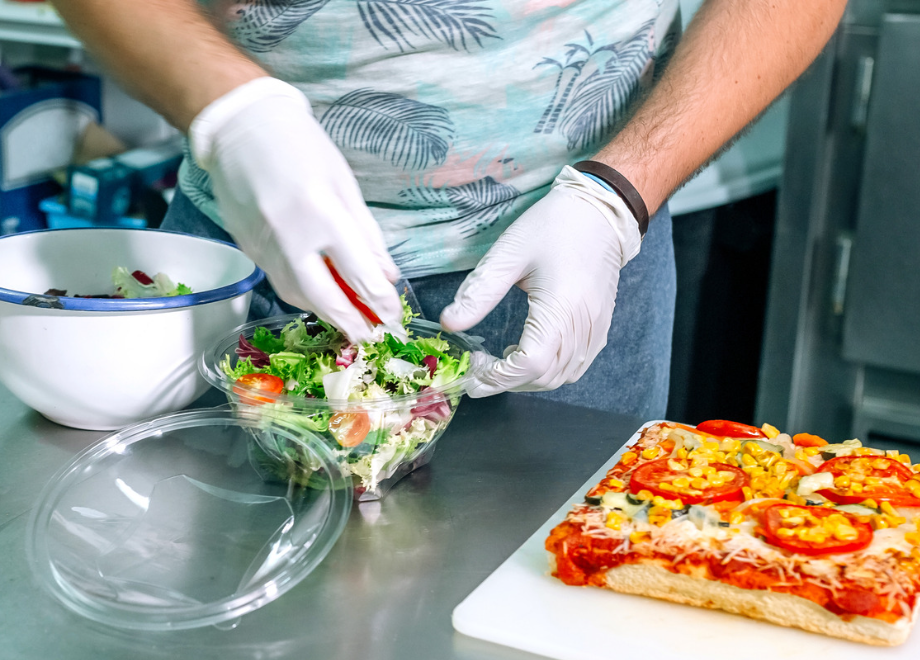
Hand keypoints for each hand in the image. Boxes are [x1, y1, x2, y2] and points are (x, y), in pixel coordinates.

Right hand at [190, 77, 401, 341]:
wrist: (240, 128)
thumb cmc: (301, 147)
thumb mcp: (345, 184)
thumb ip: (367, 235)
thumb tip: (387, 276)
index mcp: (324, 216)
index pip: (361, 276)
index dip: (381, 303)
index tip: (394, 318)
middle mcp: (292, 238)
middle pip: (326, 299)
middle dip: (353, 325)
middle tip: (371, 338)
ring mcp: (265, 247)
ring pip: (299, 297)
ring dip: (327, 314)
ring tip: (350, 320)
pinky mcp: (248, 249)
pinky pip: (280, 282)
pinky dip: (304, 295)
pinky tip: (320, 295)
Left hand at [439, 166, 641, 395]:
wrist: (602, 211)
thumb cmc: (554, 226)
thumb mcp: (508, 254)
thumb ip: (479, 292)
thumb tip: (448, 324)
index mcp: (561, 308)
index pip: (529, 364)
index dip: (498, 377)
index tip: (473, 370)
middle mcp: (583, 326)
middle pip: (544, 377)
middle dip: (508, 381)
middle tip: (479, 368)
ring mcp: (596, 329)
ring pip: (561, 376)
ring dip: (528, 378)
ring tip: (502, 361)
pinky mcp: (600, 327)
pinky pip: (577, 365)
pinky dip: (550, 370)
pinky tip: (530, 353)